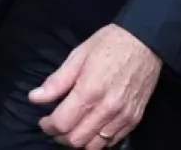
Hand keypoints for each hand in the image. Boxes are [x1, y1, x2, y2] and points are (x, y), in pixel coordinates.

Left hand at [32, 24, 161, 148]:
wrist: (146, 41)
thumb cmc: (109, 43)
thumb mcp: (78, 55)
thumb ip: (57, 81)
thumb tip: (34, 98)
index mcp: (89, 91)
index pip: (62, 124)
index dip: (48, 125)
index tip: (44, 119)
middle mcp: (106, 108)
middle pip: (76, 140)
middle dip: (60, 136)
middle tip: (57, 124)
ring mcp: (123, 116)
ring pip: (94, 146)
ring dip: (80, 141)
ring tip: (74, 128)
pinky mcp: (135, 119)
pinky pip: (113, 142)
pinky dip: (99, 140)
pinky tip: (93, 127)